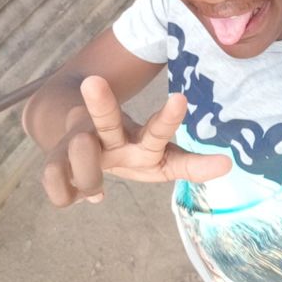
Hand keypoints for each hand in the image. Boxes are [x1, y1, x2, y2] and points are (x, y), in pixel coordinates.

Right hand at [41, 75, 231, 206]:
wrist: (70, 133)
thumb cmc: (125, 151)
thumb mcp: (159, 158)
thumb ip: (190, 164)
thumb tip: (228, 164)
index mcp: (138, 136)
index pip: (156, 128)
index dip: (168, 118)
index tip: (181, 97)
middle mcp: (108, 136)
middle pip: (105, 119)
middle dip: (100, 103)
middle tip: (93, 82)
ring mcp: (79, 147)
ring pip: (78, 149)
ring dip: (87, 169)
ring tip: (97, 191)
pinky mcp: (56, 163)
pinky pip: (53, 179)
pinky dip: (63, 191)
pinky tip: (72, 199)